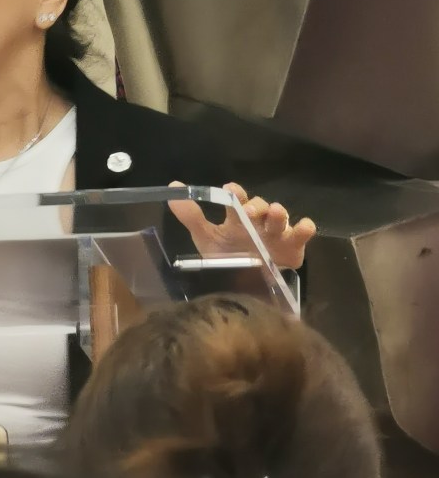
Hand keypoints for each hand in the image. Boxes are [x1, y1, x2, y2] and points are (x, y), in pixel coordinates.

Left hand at [167, 181, 315, 269]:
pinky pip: (303, 234)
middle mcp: (258, 221)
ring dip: (279, 212)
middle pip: (261, 205)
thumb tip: (172, 187)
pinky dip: (305, 228)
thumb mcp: (206, 237)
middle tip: (250, 212)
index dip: (235, 193)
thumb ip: (190, 215)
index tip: (231, 192)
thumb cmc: (226, 257)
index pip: (237, 199)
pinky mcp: (294, 247)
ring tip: (275, 214)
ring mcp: (277, 233)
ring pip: (281, 216)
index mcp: (238, 217)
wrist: (245, 290)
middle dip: (257, 206)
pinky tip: (303, 228)